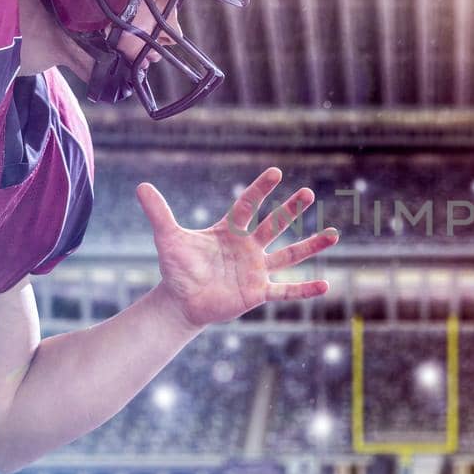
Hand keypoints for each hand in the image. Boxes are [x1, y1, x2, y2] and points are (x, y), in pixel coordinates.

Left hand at [136, 168, 338, 327]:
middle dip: (290, 210)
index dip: (260, 189)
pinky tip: (325, 286)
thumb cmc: (178, 268)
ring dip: (310, 245)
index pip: (248, 205)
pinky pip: (285, 290)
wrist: (182, 301)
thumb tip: (140, 186)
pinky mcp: (257, 292)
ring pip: (288, 255)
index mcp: (230, 230)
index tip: (275, 173)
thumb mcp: (168, 239)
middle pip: (273, 225)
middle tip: (308, 193)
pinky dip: (304, 290)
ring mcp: (256, 269)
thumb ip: (159, 213)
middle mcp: (248, 247)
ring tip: (333, 235)